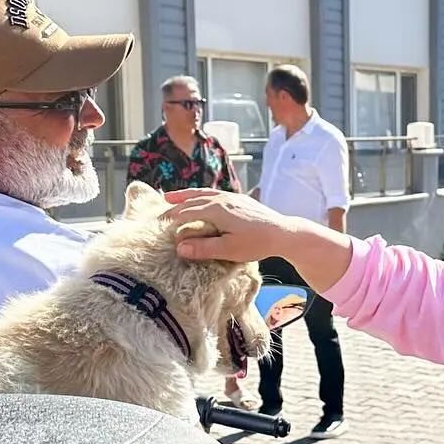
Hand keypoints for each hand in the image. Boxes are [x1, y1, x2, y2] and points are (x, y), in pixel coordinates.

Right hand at [165, 189, 304, 261]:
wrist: (284, 233)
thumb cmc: (257, 243)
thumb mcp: (229, 250)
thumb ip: (203, 249)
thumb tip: (179, 248)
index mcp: (217, 210)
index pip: (187, 212)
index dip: (172, 217)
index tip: (159, 223)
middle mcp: (223, 199)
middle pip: (193, 199)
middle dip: (175, 203)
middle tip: (160, 208)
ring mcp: (232, 197)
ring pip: (203, 193)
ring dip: (186, 195)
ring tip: (171, 197)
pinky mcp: (240, 199)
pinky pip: (214, 193)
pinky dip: (201, 194)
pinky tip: (201, 198)